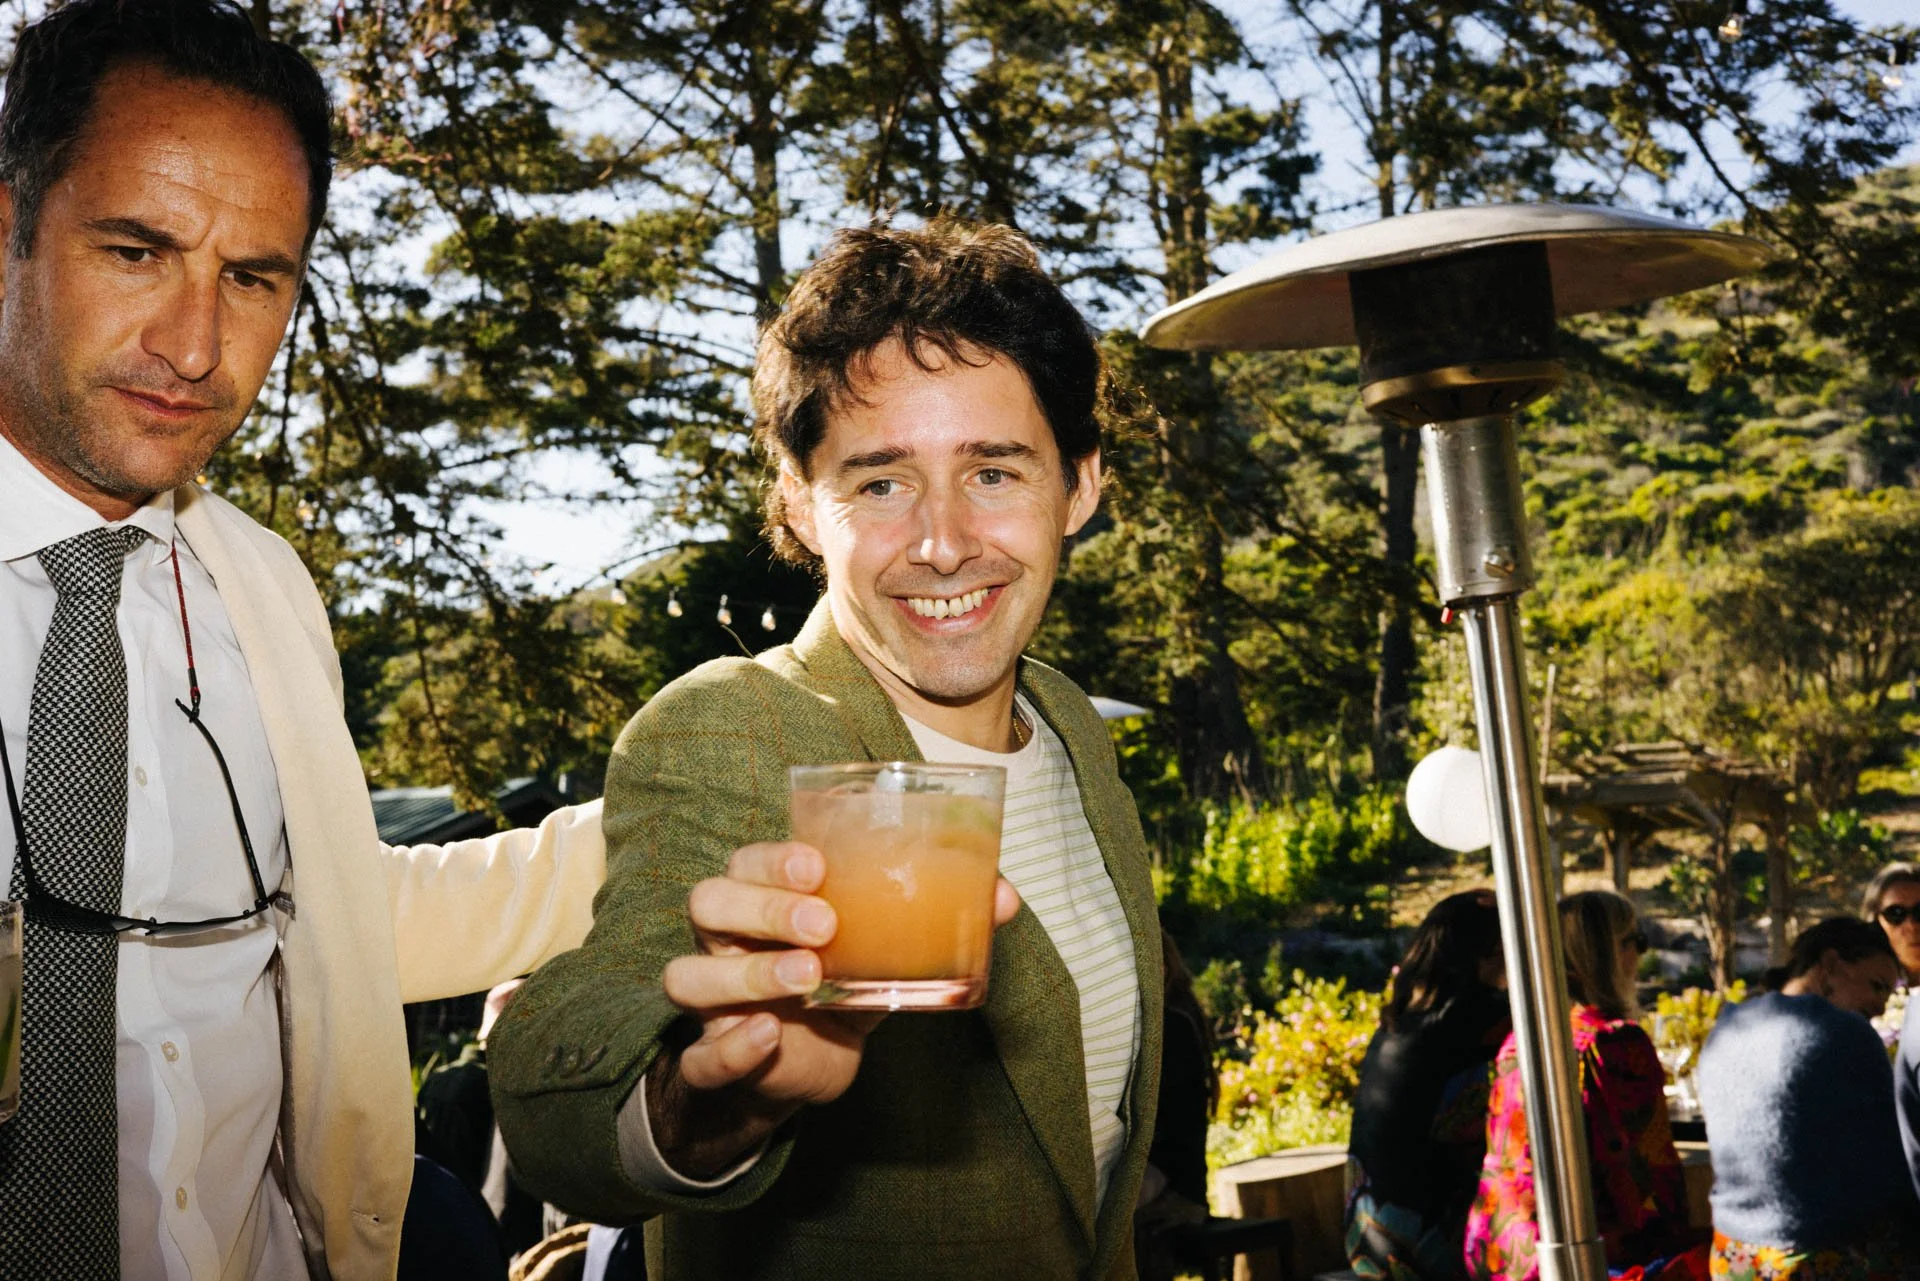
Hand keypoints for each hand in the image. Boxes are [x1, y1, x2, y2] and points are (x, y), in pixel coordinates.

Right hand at [647, 840, 1019, 1175]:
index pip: (746, 861)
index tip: (820, 865)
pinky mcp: (712, 1061)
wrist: (801, 1070)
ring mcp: (712, 1005)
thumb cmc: (838, 985)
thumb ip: (932, 919)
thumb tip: (1004, 896)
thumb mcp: (882, 949)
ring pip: (689, 975)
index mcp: (760, 900)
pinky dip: (729, 1047)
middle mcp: (724, 943)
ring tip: (807, 976)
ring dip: (746, 972)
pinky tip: (768, 1036)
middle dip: (762, 906)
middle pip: (709, 902)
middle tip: (823, 922)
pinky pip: (700, 1057)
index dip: (773, 859)